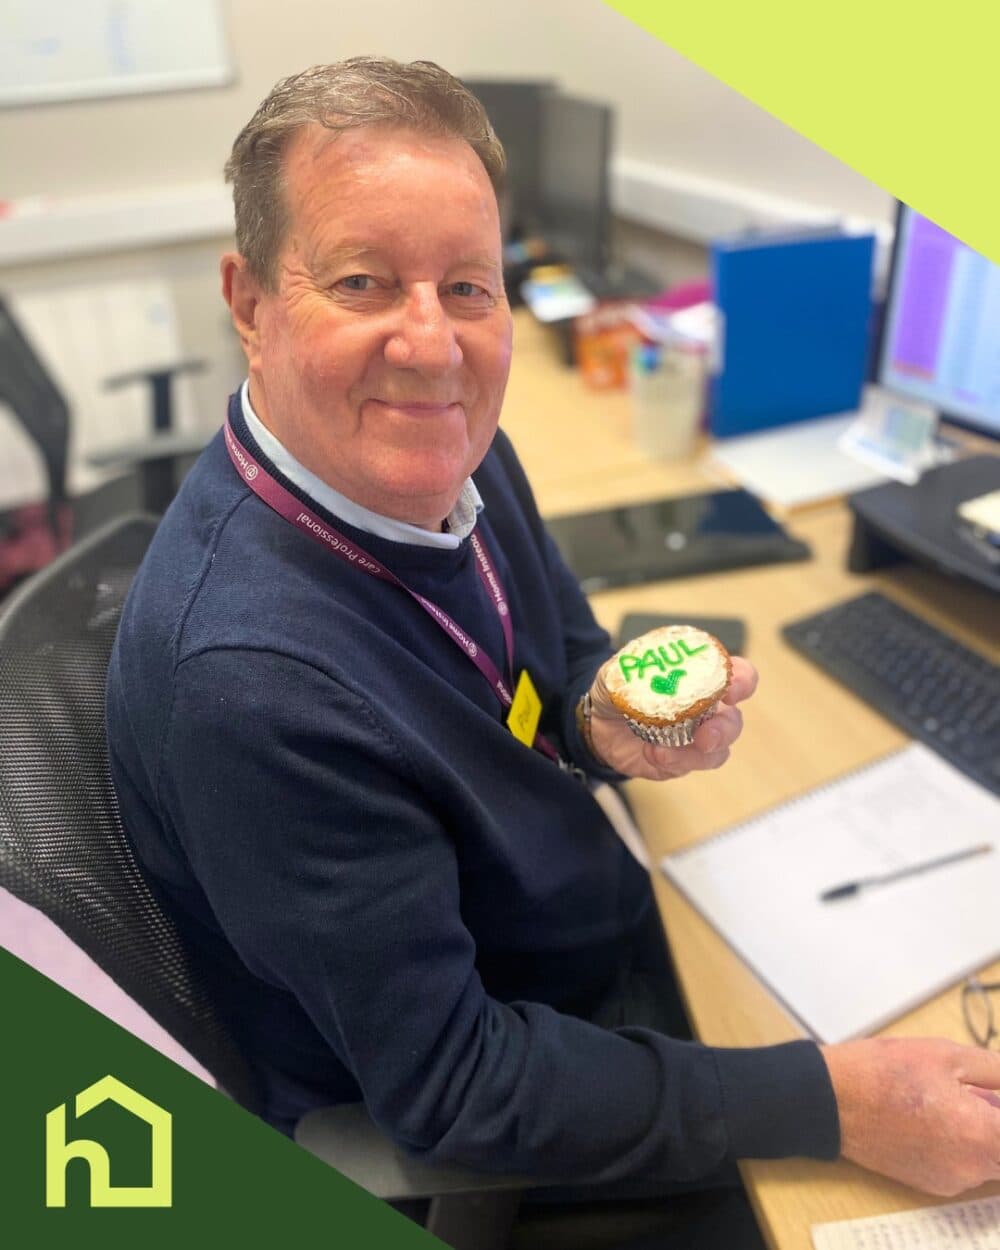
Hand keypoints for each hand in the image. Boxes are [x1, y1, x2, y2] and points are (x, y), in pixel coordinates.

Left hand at [586, 654, 757, 780]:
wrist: (597, 724)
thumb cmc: (619, 690)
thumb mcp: (618, 671)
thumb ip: (627, 666)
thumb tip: (633, 667)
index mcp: (702, 679)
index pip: (738, 676)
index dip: (742, 682)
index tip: (730, 690)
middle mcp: (707, 710)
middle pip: (734, 721)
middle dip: (725, 728)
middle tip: (705, 735)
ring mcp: (696, 739)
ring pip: (717, 751)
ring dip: (697, 754)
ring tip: (665, 752)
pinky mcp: (680, 762)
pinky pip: (686, 766)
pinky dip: (672, 762)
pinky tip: (652, 753)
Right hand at [822, 1037, 999, 1195]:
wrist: (833, 1100)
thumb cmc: (884, 1072)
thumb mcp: (946, 1055)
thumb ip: (995, 1070)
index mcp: (982, 1135)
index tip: (992, 1095)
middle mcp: (972, 1169)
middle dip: (995, 1119)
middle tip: (979, 1092)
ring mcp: (952, 1181)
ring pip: (989, 1160)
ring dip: (983, 1134)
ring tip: (950, 1099)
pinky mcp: (932, 1185)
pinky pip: (965, 1167)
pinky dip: (962, 1145)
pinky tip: (934, 1117)